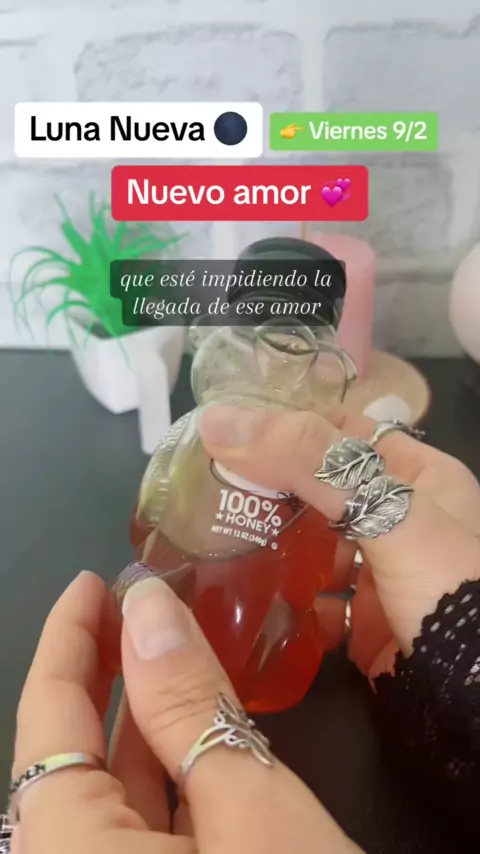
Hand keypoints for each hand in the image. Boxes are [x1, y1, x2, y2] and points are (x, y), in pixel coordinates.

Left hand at [11, 570, 362, 853]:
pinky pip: (141, 836)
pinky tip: (193, 737)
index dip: (67, 643)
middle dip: (104, 676)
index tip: (91, 583)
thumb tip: (146, 604)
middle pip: (71, 758)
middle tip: (137, 606)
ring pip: (110, 799)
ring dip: (138, 724)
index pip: (48, 722)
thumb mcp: (250, 809)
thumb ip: (187, 705)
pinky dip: (165, 778)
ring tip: (169, 654)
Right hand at [199, 405, 479, 678]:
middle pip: (324, 491)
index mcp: (421, 478)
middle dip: (270, 491)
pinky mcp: (368, 627)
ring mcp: (385, 576)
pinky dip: (284, 605)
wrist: (476, 695)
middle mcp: (403, 522)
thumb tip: (220, 421)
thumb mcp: (387, 510)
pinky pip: (317, 607)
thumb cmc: (447, 587)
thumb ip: (311, 462)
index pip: (346, 433)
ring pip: (316, 550)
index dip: (291, 427)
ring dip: (272, 549)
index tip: (230, 434)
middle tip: (206, 488)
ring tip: (211, 541)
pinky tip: (246, 600)